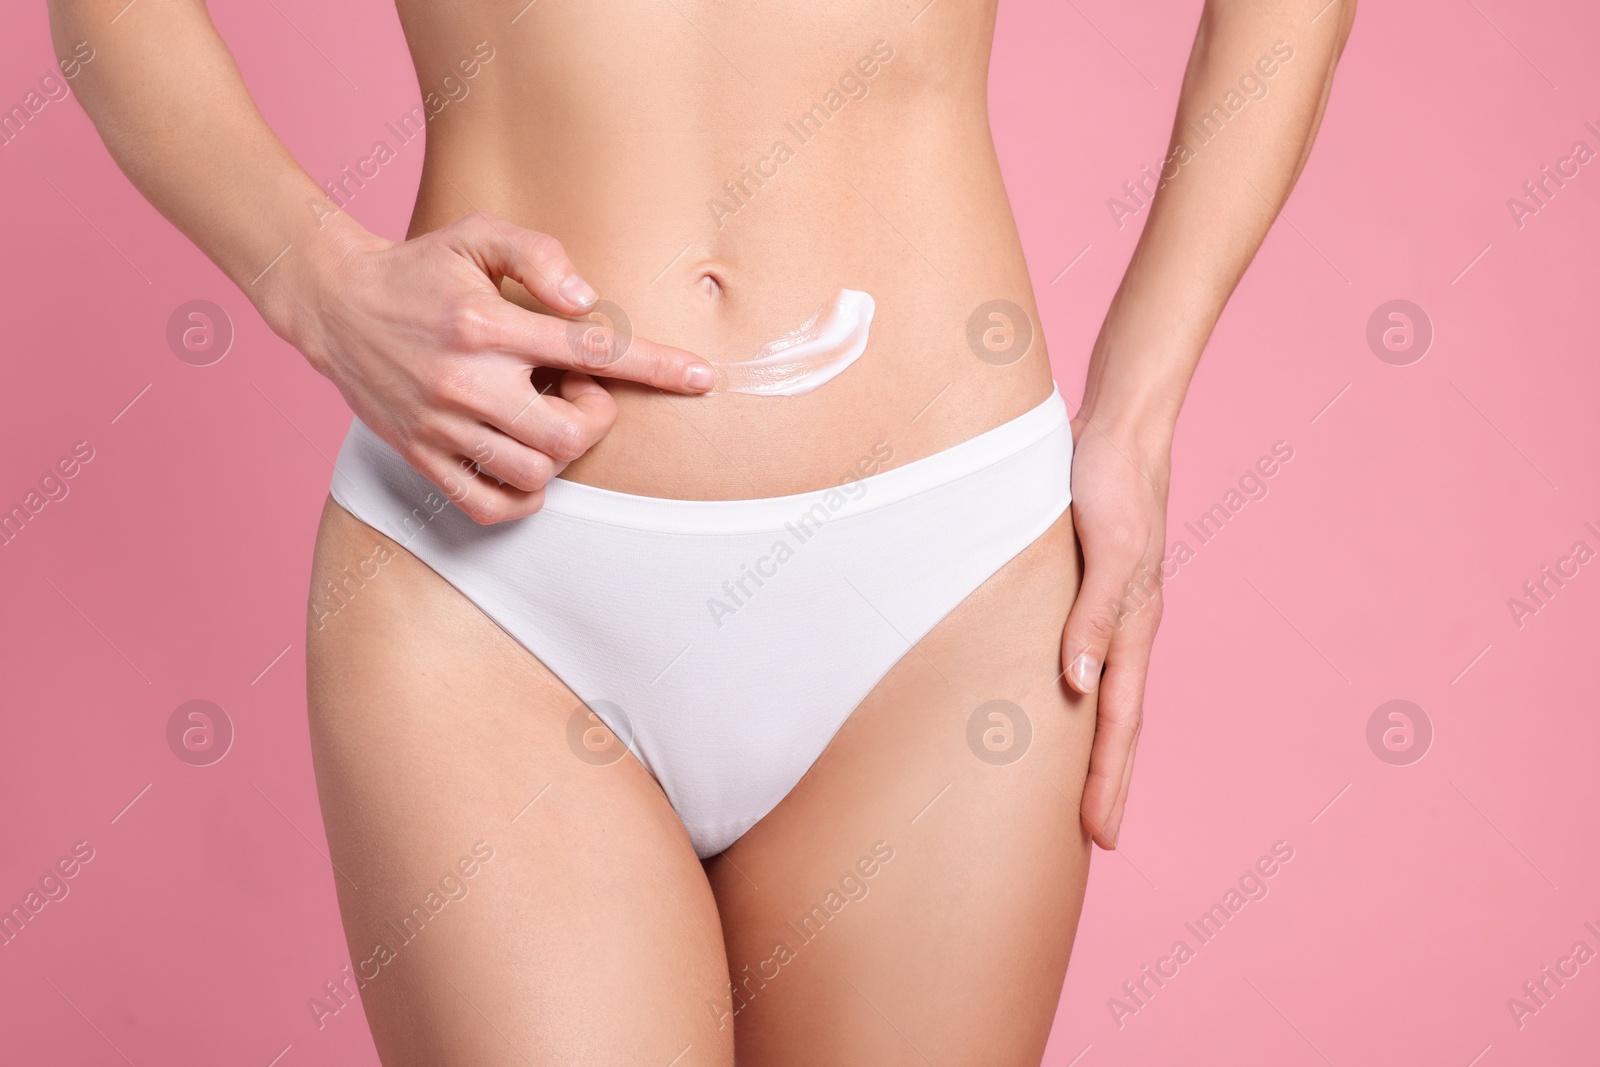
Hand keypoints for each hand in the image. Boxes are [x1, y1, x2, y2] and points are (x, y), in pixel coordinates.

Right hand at [281, 211, 714, 523]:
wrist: (335, 302)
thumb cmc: (422, 267)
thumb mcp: (479, 234)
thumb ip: (538, 256)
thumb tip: (586, 301)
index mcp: (488, 325)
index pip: (592, 352)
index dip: (656, 367)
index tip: (702, 378)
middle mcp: (465, 381)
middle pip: (569, 434)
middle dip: (595, 417)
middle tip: (576, 390)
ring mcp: (440, 426)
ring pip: (535, 472)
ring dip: (558, 451)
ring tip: (541, 414)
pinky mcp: (421, 457)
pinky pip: (490, 506)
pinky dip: (524, 495)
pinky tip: (525, 459)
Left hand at [1061, 412, 1171, 848]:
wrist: (1119, 421)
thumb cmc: (1113, 479)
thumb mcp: (1106, 547)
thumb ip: (1093, 616)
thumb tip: (1078, 689)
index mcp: (1136, 626)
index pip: (1119, 723)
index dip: (1107, 781)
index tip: (1098, 839)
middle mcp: (1127, 625)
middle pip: (1117, 720)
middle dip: (1107, 780)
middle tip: (1093, 838)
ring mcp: (1110, 605)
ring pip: (1103, 691)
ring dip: (1093, 743)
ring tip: (1074, 786)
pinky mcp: (1087, 583)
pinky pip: (1084, 653)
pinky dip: (1076, 692)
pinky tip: (1056, 698)